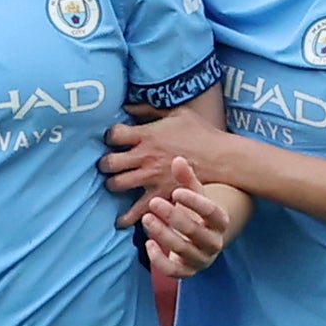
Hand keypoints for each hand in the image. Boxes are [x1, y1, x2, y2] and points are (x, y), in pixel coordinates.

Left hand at [103, 114, 233, 210]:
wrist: (221, 157)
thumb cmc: (201, 133)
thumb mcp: (177, 113)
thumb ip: (150, 110)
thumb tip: (128, 106)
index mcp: (148, 135)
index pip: (113, 135)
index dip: (110, 137)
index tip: (114, 140)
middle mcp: (145, 156)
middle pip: (108, 162)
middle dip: (104, 164)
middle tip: (108, 165)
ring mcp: (151, 178)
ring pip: (116, 185)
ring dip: (112, 184)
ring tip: (116, 184)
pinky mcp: (161, 195)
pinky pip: (137, 210)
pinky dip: (127, 216)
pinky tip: (121, 219)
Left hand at [138, 157, 233, 277]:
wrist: (202, 241)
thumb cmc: (196, 213)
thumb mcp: (194, 195)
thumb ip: (187, 179)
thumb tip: (177, 159)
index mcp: (220, 221)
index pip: (211, 212)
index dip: (194, 202)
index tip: (176, 191)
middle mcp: (214, 242)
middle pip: (195, 231)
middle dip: (173, 216)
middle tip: (154, 202)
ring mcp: (201, 259)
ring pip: (182, 249)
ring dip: (162, 233)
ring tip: (146, 218)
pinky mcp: (187, 272)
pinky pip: (173, 271)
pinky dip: (159, 259)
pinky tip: (148, 243)